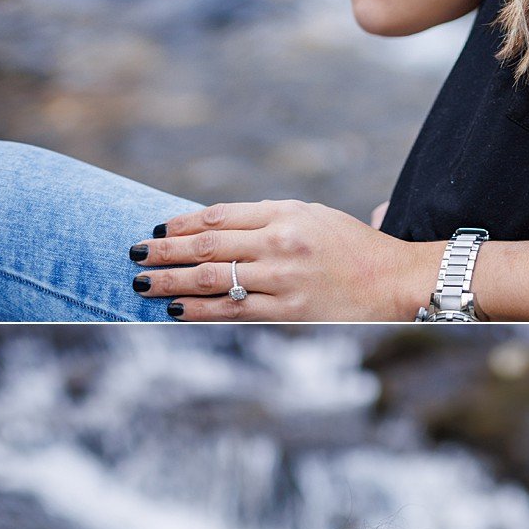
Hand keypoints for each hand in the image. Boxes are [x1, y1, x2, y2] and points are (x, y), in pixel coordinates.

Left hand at [130, 202, 430, 321]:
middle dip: (165, 251)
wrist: (395, 281)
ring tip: (142, 284)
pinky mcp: (290, 313)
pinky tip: (176, 309)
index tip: (156, 228)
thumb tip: (211, 225)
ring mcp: (284, 281)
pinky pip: (234, 312)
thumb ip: (265, 217)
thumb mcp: (311, 216)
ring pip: (213, 281)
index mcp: (285, 216)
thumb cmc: (351, 247)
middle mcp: (281, 245)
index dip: (182, 224)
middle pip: (208, 247)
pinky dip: (200, 311)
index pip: (219, 217)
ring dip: (171, 282)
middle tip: (133, 254)